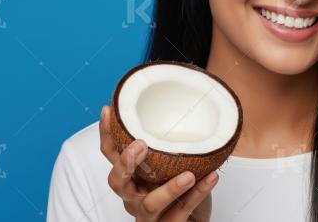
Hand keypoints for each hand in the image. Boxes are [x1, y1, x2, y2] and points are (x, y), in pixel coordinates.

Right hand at [99, 106, 218, 220]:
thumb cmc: (176, 194)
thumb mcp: (167, 167)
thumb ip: (170, 146)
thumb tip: (186, 107)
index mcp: (130, 180)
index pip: (111, 156)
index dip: (106, 135)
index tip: (110, 110)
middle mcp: (133, 197)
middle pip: (118, 182)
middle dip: (126, 163)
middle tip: (141, 144)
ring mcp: (150, 215)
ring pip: (151, 204)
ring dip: (169, 189)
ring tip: (188, 175)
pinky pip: (183, 210)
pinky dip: (199, 193)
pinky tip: (211, 177)